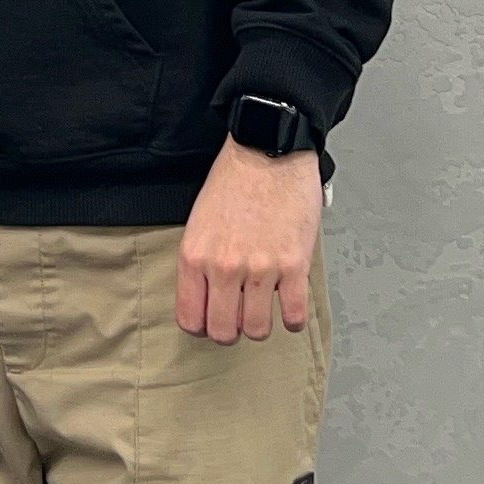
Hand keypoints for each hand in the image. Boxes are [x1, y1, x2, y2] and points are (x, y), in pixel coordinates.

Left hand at [176, 135, 322, 342]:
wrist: (268, 151)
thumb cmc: (234, 181)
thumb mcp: (199, 222)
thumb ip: (200, 261)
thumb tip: (206, 297)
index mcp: (194, 257)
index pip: (190, 319)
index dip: (201, 327)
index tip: (211, 321)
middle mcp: (224, 268)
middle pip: (223, 332)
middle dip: (231, 331)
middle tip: (239, 318)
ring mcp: (260, 269)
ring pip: (257, 329)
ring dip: (261, 325)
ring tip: (264, 310)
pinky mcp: (293, 265)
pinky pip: (293, 315)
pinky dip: (292, 319)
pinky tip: (289, 308)